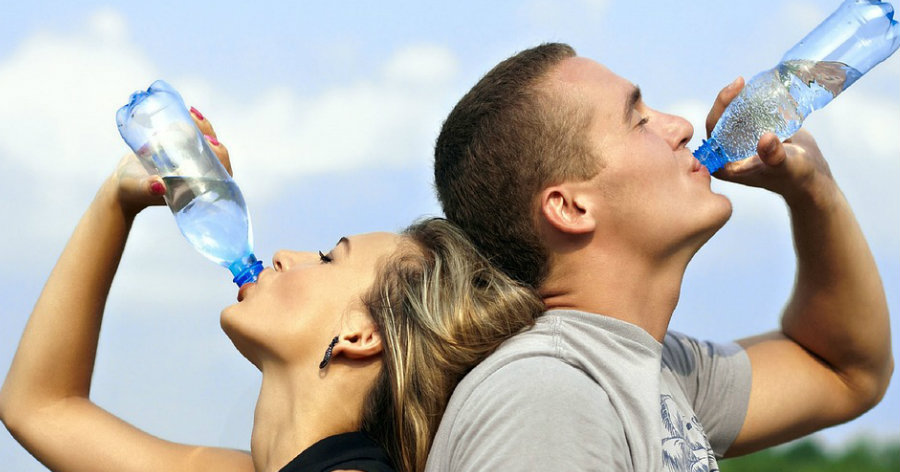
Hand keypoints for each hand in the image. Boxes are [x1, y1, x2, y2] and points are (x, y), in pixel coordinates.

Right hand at [111, 107, 232, 215]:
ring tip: (191, 114)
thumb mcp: (138, 189)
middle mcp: (199, 174)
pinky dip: (192, 124)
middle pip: (215, 153)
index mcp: (197, 187)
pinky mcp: (182, 150)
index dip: (221, 157)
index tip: (211, 142)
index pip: (220, 174)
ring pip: (205, 142)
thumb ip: (146, 189)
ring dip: (202, 127)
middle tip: (197, 119)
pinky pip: (193, 136)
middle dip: (210, 135)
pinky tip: (189, 112)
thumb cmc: (132, 192)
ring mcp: (191, 162)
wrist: (124, 183)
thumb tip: (158, 186)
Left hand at [704, 78, 834, 202]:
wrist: (812, 176)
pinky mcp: (753, 134)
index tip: (734, 89)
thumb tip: (766, 138)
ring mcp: (740, 143)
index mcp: (725, 165)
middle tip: (740, 81)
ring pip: (733, 115)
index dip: (719, 108)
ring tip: (749, 84)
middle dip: (728, 99)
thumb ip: (774, 156)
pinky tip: (759, 89)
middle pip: (721, 120)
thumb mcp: (786, 166)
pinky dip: (752, 102)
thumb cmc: (796, 177)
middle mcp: (728, 153)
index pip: (713, 131)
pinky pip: (747, 114)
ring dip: (739, 99)